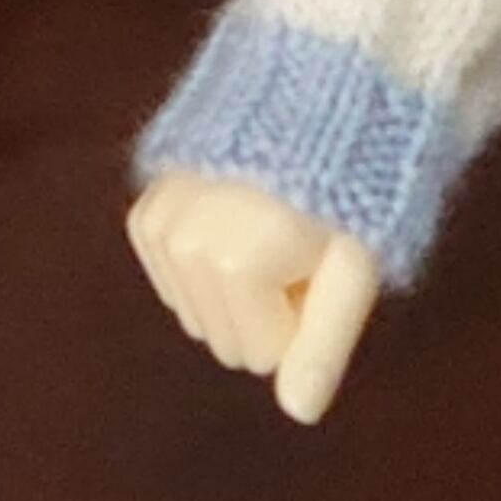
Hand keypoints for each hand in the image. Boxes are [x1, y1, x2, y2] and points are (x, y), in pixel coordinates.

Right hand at [126, 172, 383, 423]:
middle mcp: (185, 243)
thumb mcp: (356, 260)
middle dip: (267, 303)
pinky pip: (170, 279)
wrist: (321, 88)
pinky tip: (232, 217)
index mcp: (238, 262)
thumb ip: (325, 340)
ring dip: (236, 282)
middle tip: (299, 236)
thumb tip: (300, 412)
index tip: (321, 256)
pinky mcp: (144, 209)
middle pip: (223, 338)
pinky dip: (201, 263)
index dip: (303, 312)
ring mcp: (159, 223)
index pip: (264, 355)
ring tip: (271, 217)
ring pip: (195, 313)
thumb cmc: (353, 177)